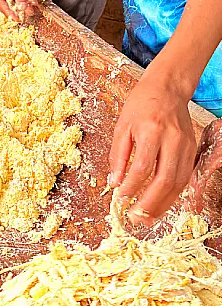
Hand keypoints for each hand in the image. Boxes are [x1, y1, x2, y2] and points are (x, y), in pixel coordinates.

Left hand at [109, 74, 195, 224]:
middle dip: (149, 203)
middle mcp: (172, 139)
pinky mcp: (192, 150)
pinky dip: (172, 194)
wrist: (167, 88)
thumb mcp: (122, 125)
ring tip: (147, 217)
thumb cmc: (141, 104)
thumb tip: (114, 182)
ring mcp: (185, 145)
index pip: (142, 167)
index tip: (120, 198)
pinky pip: (184, 178)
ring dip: (163, 204)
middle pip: (164, 180)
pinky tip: (161, 203)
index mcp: (151, 130)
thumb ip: (117, 155)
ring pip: (178, 183)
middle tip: (135, 217)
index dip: (131, 186)